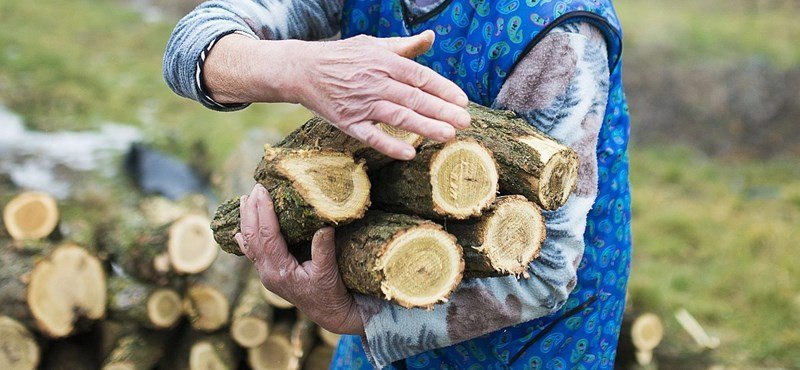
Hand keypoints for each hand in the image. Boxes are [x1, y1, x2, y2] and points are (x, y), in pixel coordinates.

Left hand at [234, 184, 363, 334]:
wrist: (328, 313)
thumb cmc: (330, 293)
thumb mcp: (328, 272)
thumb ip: (324, 249)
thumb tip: (324, 224)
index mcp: (280, 271)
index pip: (267, 236)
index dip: (263, 212)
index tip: (262, 192)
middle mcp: (268, 273)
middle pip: (253, 237)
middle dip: (252, 211)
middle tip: (254, 189)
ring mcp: (266, 274)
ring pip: (249, 244)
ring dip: (246, 221)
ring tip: (244, 200)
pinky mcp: (269, 274)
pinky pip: (253, 253)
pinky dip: (246, 239)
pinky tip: (239, 231)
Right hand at [294, 31, 470, 159]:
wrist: (302, 70)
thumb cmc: (342, 57)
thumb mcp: (373, 45)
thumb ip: (404, 46)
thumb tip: (430, 37)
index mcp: (384, 62)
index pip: (420, 77)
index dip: (443, 89)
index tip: (462, 101)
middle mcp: (376, 82)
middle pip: (414, 98)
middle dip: (442, 110)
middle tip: (465, 122)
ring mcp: (362, 104)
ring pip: (398, 116)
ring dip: (424, 126)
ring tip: (448, 135)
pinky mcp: (348, 122)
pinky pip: (371, 136)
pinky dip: (389, 145)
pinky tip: (410, 152)